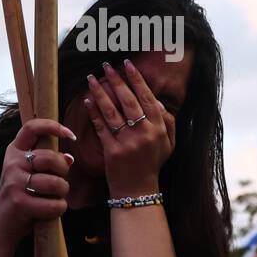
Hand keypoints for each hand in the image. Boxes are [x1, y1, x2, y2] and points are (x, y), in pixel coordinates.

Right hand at [0, 118, 74, 241]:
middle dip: (63, 170)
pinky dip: (59, 208)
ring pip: (55, 183)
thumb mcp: (28, 172)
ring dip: (62, 192)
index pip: (32, 128)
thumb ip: (46, 163)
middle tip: (61, 180)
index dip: (53, 126)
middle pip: (50, 158)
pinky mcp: (20, 203)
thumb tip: (69, 157)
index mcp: (14, 151)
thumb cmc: (21, 195)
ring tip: (56, 197)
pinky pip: (53, 204)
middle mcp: (12, 164)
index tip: (70, 135)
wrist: (1, 222)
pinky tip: (52, 209)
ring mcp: (14, 183)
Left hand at [84, 59, 175, 196]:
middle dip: (117, 80)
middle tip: (106, 66)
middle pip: (128, 100)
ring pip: (112, 111)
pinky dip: (94, 113)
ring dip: (101, 92)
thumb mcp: (168, 144)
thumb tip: (157, 101)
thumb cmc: (152, 165)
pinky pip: (101, 127)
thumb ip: (167, 122)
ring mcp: (128, 142)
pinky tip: (87, 101)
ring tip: (91, 78)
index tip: (127, 65)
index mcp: (158, 128)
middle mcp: (144, 133)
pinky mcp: (112, 151)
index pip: (147, 97)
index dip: (137, 79)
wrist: (138, 192)